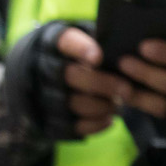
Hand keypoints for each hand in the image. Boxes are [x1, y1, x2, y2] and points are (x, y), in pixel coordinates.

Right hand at [5, 22, 134, 138]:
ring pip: (71, 102)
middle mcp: (42, 68)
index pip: (65, 43)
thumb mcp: (80, 39)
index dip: (81, 49)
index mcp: (52, 43)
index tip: (99, 58)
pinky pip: (70, 126)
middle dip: (100, 84)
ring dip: (100, 106)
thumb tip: (127, 49)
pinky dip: (93, 124)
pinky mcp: (46, 118)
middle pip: (69, 76)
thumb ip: (99, 41)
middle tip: (126, 90)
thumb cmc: (72, 55)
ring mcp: (41, 95)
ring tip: (118, 105)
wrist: (38, 76)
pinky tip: (108, 119)